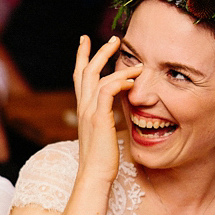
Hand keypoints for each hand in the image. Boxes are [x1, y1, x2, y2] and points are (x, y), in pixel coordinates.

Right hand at [73, 35, 139, 183]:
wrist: (94, 176)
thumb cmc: (102, 160)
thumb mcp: (103, 134)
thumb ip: (106, 119)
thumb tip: (117, 112)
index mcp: (84, 110)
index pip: (79, 78)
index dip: (82, 58)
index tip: (85, 42)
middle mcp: (83, 107)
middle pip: (86, 70)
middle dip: (98, 51)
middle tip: (114, 39)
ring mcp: (89, 112)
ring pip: (97, 77)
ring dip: (117, 65)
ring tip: (135, 61)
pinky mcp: (99, 118)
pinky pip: (107, 91)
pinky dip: (119, 82)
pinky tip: (133, 81)